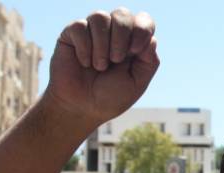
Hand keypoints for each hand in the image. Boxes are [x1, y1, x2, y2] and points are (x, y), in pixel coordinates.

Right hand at [45, 8, 158, 126]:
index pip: (144, 20)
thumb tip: (151, 39)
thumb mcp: (137, 83)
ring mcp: (92, 32)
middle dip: (121, 37)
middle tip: (116, 60)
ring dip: (102, 45)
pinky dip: (85, 47)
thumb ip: (149, 61)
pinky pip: (80, 26)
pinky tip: (85, 63)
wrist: (82, 108)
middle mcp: (114, 33)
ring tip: (99, 66)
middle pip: (122, 13)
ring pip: (100, 16)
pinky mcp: (72, 34)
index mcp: (133, 43)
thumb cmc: (111, 97)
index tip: (135, 50)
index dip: (142, 29)